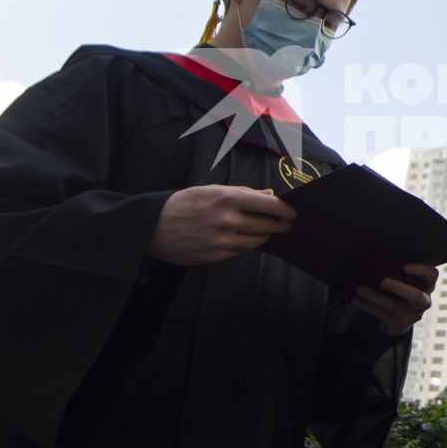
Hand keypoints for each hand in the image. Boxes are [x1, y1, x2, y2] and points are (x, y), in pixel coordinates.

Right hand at [147, 185, 295, 264]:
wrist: (153, 226)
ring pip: (256, 241)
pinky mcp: (216, 256)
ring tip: (264, 232)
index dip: (285, 210)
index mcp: (227, 198)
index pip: (268, 204)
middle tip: (284, 225)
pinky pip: (240, 251)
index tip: (293, 212)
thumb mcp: (212, 190)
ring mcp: (222, 241)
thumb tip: (268, 196)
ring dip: (263, 237)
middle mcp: (227, 220)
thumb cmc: (184, 204)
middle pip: (266, 226)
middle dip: (278, 225)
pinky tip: (239, 239)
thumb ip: (242, 193)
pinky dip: (243, 245)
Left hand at [353, 263, 437, 335]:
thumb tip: (375, 255)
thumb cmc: (400, 289)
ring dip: (375, 297)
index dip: (421, 270)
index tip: (405, 266)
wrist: (399, 319)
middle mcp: (423, 302)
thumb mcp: (404, 280)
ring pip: (393, 306)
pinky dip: (367, 306)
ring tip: (360, 289)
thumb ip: (398, 271)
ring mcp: (411, 315)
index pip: (432, 275)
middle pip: (416, 296)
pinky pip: (381, 314)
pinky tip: (356, 300)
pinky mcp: (398, 325)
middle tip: (383, 281)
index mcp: (427, 285)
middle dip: (399, 289)